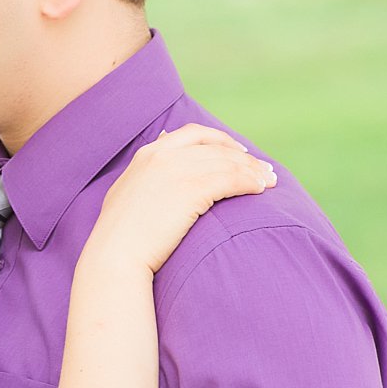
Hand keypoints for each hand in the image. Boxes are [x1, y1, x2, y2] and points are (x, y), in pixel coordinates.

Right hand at [86, 124, 276, 273]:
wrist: (116, 253)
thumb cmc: (120, 236)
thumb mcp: (128, 194)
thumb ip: (144, 177)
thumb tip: (155, 174)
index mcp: (148, 154)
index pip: (193, 134)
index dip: (220, 140)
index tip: (238, 150)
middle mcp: (164, 155)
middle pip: (216, 147)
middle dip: (244, 157)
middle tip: (263, 168)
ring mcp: (178, 170)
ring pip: (227, 162)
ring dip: (253, 170)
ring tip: (270, 182)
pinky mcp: (192, 189)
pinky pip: (231, 179)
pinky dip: (250, 182)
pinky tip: (260, 190)